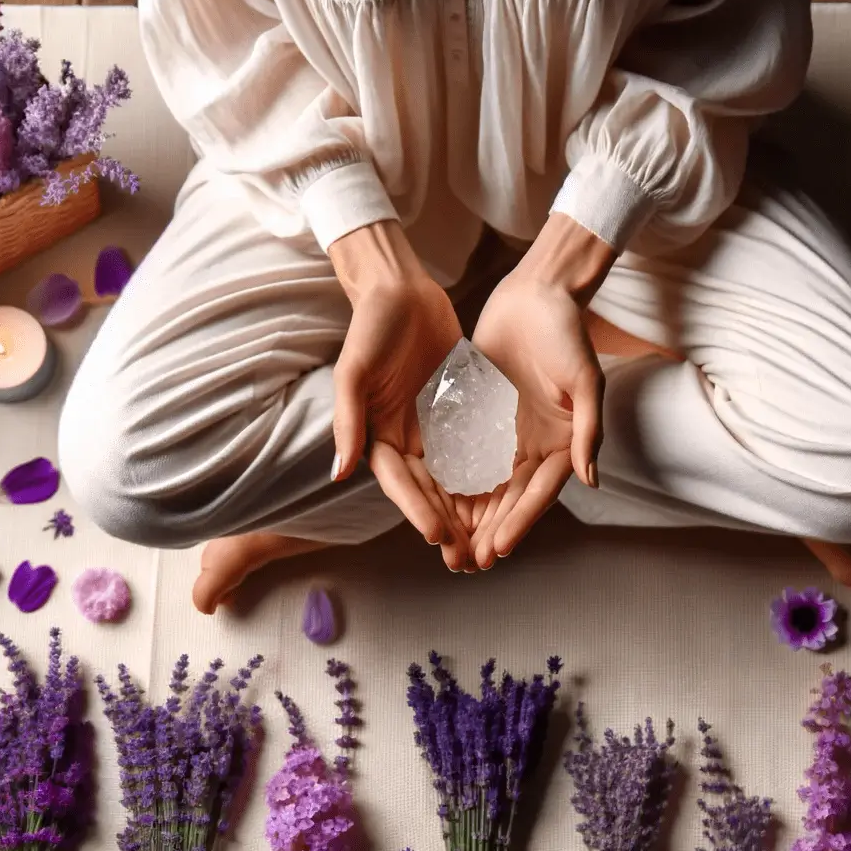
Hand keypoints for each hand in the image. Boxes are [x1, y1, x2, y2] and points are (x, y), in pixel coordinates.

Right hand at [328, 221, 476, 568]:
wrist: (401, 289)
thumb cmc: (371, 326)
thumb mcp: (354, 371)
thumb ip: (348, 421)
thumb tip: (338, 473)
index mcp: (377, 436)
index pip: (400, 485)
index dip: (418, 513)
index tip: (439, 537)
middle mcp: (406, 440)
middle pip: (428, 493)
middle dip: (448, 527)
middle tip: (470, 561)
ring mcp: (433, 429)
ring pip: (455, 480)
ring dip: (470, 513)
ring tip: (492, 543)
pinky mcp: (458, 413)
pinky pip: (476, 451)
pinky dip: (490, 475)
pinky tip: (512, 497)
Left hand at [467, 213, 617, 567]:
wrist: (536, 294)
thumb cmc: (567, 332)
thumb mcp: (585, 379)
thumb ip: (588, 429)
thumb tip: (590, 480)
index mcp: (563, 444)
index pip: (539, 493)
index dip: (520, 522)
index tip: (499, 548)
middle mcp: (534, 446)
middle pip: (509, 499)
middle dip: (489, 532)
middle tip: (467, 563)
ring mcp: (505, 434)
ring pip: (484, 486)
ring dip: (468, 518)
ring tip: (448, 547)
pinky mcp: (479, 418)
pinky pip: (462, 455)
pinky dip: (449, 482)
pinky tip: (430, 504)